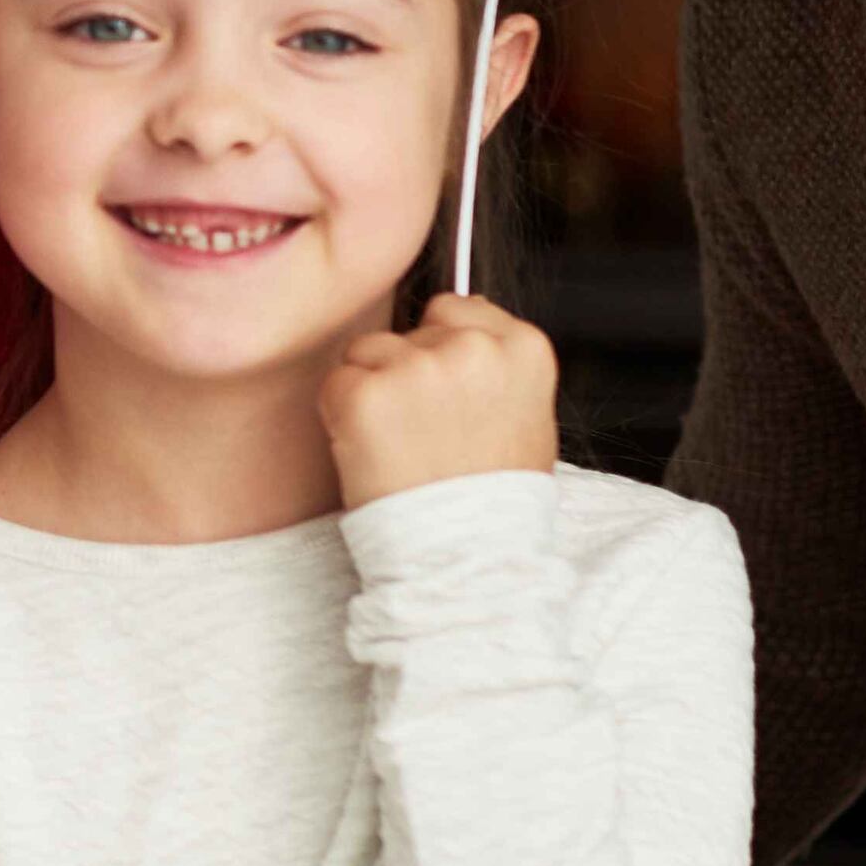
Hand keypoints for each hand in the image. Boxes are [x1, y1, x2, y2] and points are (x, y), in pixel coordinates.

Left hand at [321, 293, 559, 509]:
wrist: (463, 558)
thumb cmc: (496, 503)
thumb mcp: (530, 421)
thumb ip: (501, 366)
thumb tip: (470, 320)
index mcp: (523, 349)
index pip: (456, 307)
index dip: (439, 349)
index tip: (443, 393)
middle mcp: (473, 348)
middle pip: (410, 330)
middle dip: (405, 370)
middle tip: (420, 433)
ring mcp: (418, 367)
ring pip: (368, 351)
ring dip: (372, 392)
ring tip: (398, 448)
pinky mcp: (367, 394)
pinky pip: (336, 385)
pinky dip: (341, 417)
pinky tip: (370, 454)